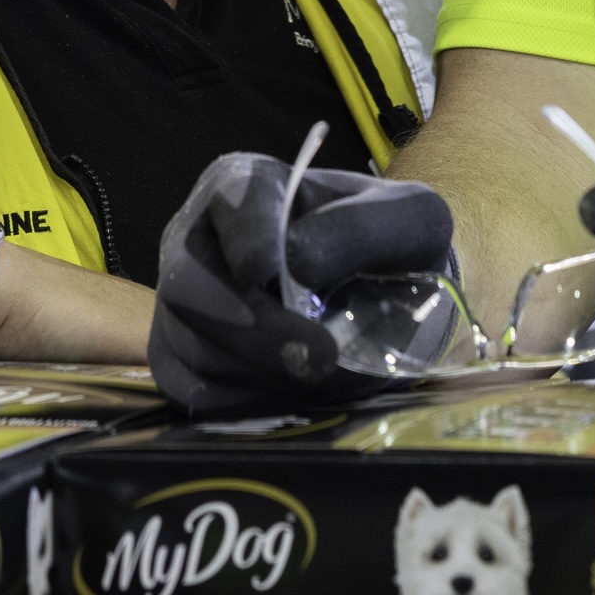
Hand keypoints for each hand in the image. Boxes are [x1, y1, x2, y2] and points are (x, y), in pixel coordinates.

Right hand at [149, 150, 458, 415]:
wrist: (387, 309)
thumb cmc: (392, 252)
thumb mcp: (409, 220)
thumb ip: (364, 226)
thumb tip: (299, 259)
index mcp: (247, 188)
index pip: (230, 202)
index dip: (245, 237)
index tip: (266, 271)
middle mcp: (199, 243)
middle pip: (189, 287)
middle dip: (254, 330)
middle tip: (320, 357)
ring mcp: (185, 309)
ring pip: (196, 351)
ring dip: (267, 373)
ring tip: (330, 372)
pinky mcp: (186, 366)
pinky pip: (201, 397)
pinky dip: (254, 406)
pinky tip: (300, 396)